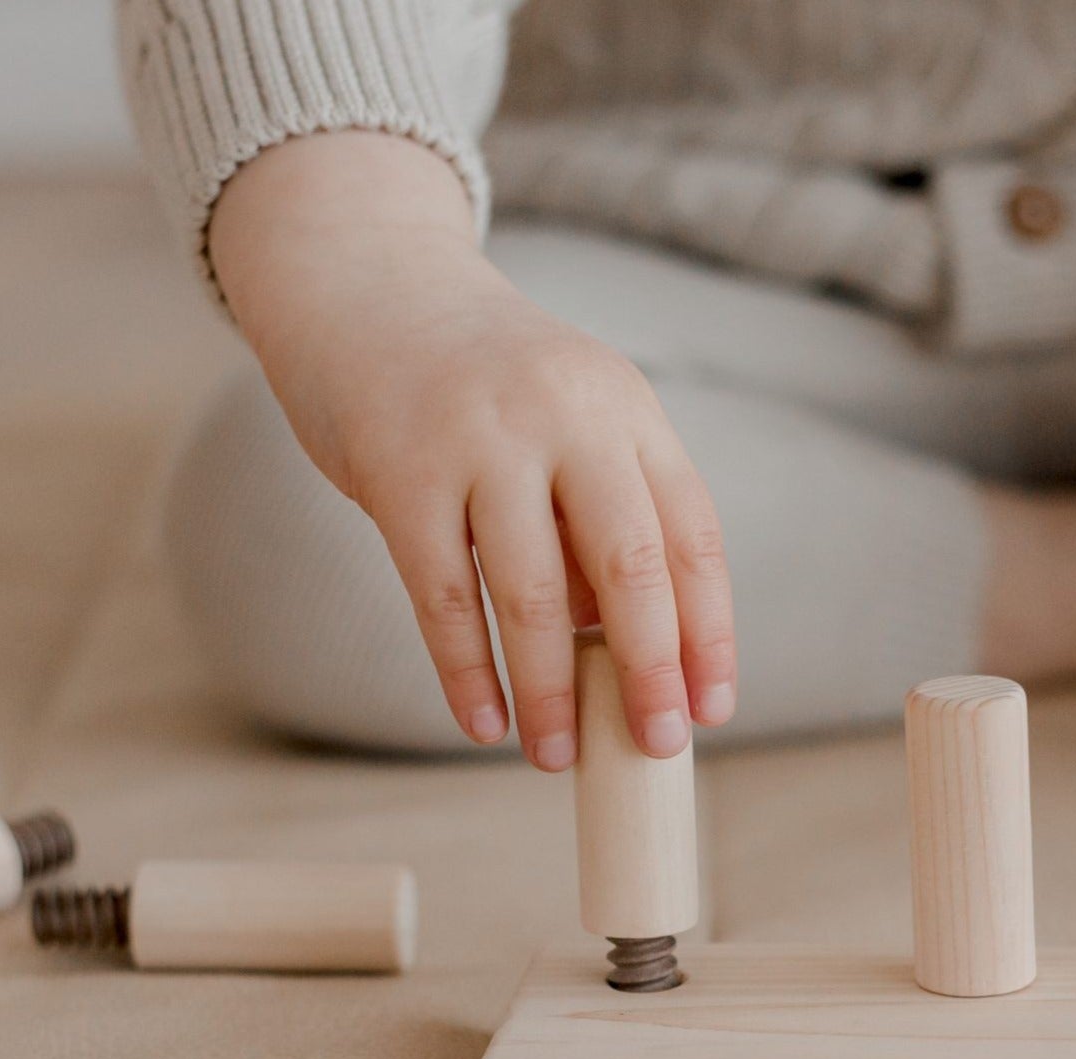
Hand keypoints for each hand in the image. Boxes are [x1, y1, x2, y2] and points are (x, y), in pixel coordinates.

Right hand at [211, 133, 735, 767]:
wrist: (365, 285)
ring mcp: (480, 439)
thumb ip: (596, 522)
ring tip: (554, 756)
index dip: (707, 631)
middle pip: (631, 563)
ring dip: (551, 690)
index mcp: (624, 408)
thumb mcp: (562, 426)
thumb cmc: (476, 387)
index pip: (691, 534)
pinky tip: (483, 723)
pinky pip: (443, 595)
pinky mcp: (400, 471)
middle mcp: (564, 414)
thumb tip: (627, 658)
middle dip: (650, 668)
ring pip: (534, 592)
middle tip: (654, 745)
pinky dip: (466, 672)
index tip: (711, 709)